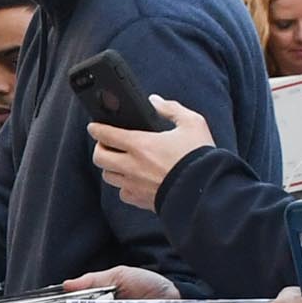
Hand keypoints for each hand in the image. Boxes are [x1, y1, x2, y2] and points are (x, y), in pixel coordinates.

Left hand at [85, 100, 212, 210]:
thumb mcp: (192, 124)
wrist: (207, 191)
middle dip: (100, 149)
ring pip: (108, 176)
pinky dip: (124, 186)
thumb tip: (155, 102)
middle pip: (99, 157)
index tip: (94, 127)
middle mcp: (132, 166)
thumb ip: (171, 109)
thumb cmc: (200, 157)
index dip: (96, 128)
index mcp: (141, 144)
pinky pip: (122, 193)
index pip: (106, 134)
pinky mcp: (141, 201)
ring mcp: (134, 185)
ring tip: (121, 162)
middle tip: (108, 144)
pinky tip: (135, 180)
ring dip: (111, 167)